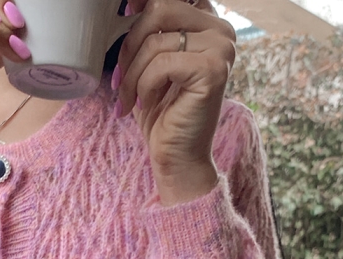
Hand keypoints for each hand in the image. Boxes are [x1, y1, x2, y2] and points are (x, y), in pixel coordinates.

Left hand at [114, 0, 235, 204]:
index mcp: (208, 24)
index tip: (126, 9)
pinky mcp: (212, 70)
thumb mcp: (151, 64)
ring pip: (155, 41)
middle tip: (121, 77)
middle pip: (161, 9)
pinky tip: (146, 103)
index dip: (145, 2)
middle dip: (130, 45)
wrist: (176, 158)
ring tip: (130, 98)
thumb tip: (131, 2)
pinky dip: (143, 86)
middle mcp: (221, 31)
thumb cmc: (162, 114)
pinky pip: (161, 63)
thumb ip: (151, 30)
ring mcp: (221, 49)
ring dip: (132, 74)